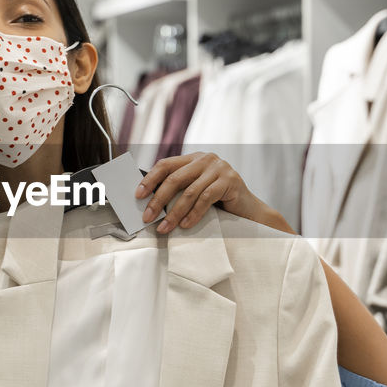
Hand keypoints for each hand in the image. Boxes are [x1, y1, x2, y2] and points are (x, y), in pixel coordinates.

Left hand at [134, 152, 290, 233]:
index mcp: (193, 158)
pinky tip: (186, 225)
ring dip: (174, 213)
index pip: (166, 164)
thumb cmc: (219, 202)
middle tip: (147, 217)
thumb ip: (179, 190)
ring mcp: (219, 168)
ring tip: (164, 228)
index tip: (137, 195)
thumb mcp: (196, 190)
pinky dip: (193, 214)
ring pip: (190, 191)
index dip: (150, 179)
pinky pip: (206, 198)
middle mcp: (205, 159)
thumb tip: (149, 203)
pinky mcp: (230, 180)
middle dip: (158, 200)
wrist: (249, 209)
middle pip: (175, 178)